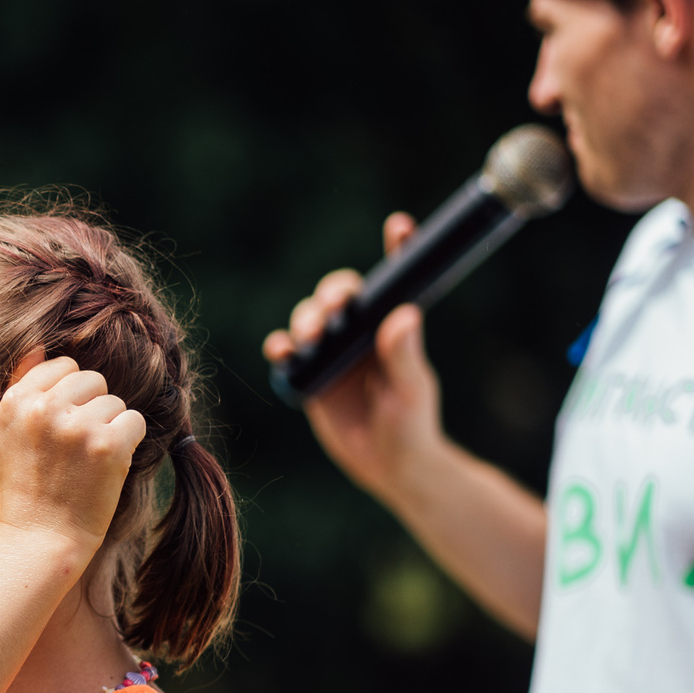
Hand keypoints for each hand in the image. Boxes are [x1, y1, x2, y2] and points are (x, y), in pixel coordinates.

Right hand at [0, 354, 144, 550]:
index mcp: (15, 402)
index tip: (63, 426)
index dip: (70, 396)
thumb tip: (40, 346)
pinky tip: (108, 466)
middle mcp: (44, 409)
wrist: (42, 537)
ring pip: (115, 402)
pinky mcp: (107, 446)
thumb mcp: (6, 434)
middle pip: (92, 379)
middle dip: (92, 408)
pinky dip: (129, 442)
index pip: (62, 366)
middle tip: (78, 447)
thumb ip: (21, 387)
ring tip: (89, 461)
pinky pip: (135, 421)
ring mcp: (77, 427)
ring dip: (110, 428)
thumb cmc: (26, 486)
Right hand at [260, 213, 446, 502]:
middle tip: (332, 311)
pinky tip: (282, 351)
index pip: (394, 281)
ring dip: (304, 320)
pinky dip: (281, 348)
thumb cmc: (412, 426)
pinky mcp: (312, 378)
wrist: (389, 468)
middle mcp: (361, 333)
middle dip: (331, 294)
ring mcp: (334, 354)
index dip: (396, 249)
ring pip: (310, 319)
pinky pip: (288, 356)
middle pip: (339, 294)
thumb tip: (404, 315)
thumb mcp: (411, 390)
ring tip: (309, 339)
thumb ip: (404, 355)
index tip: (400, 224)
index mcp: (392, 327)